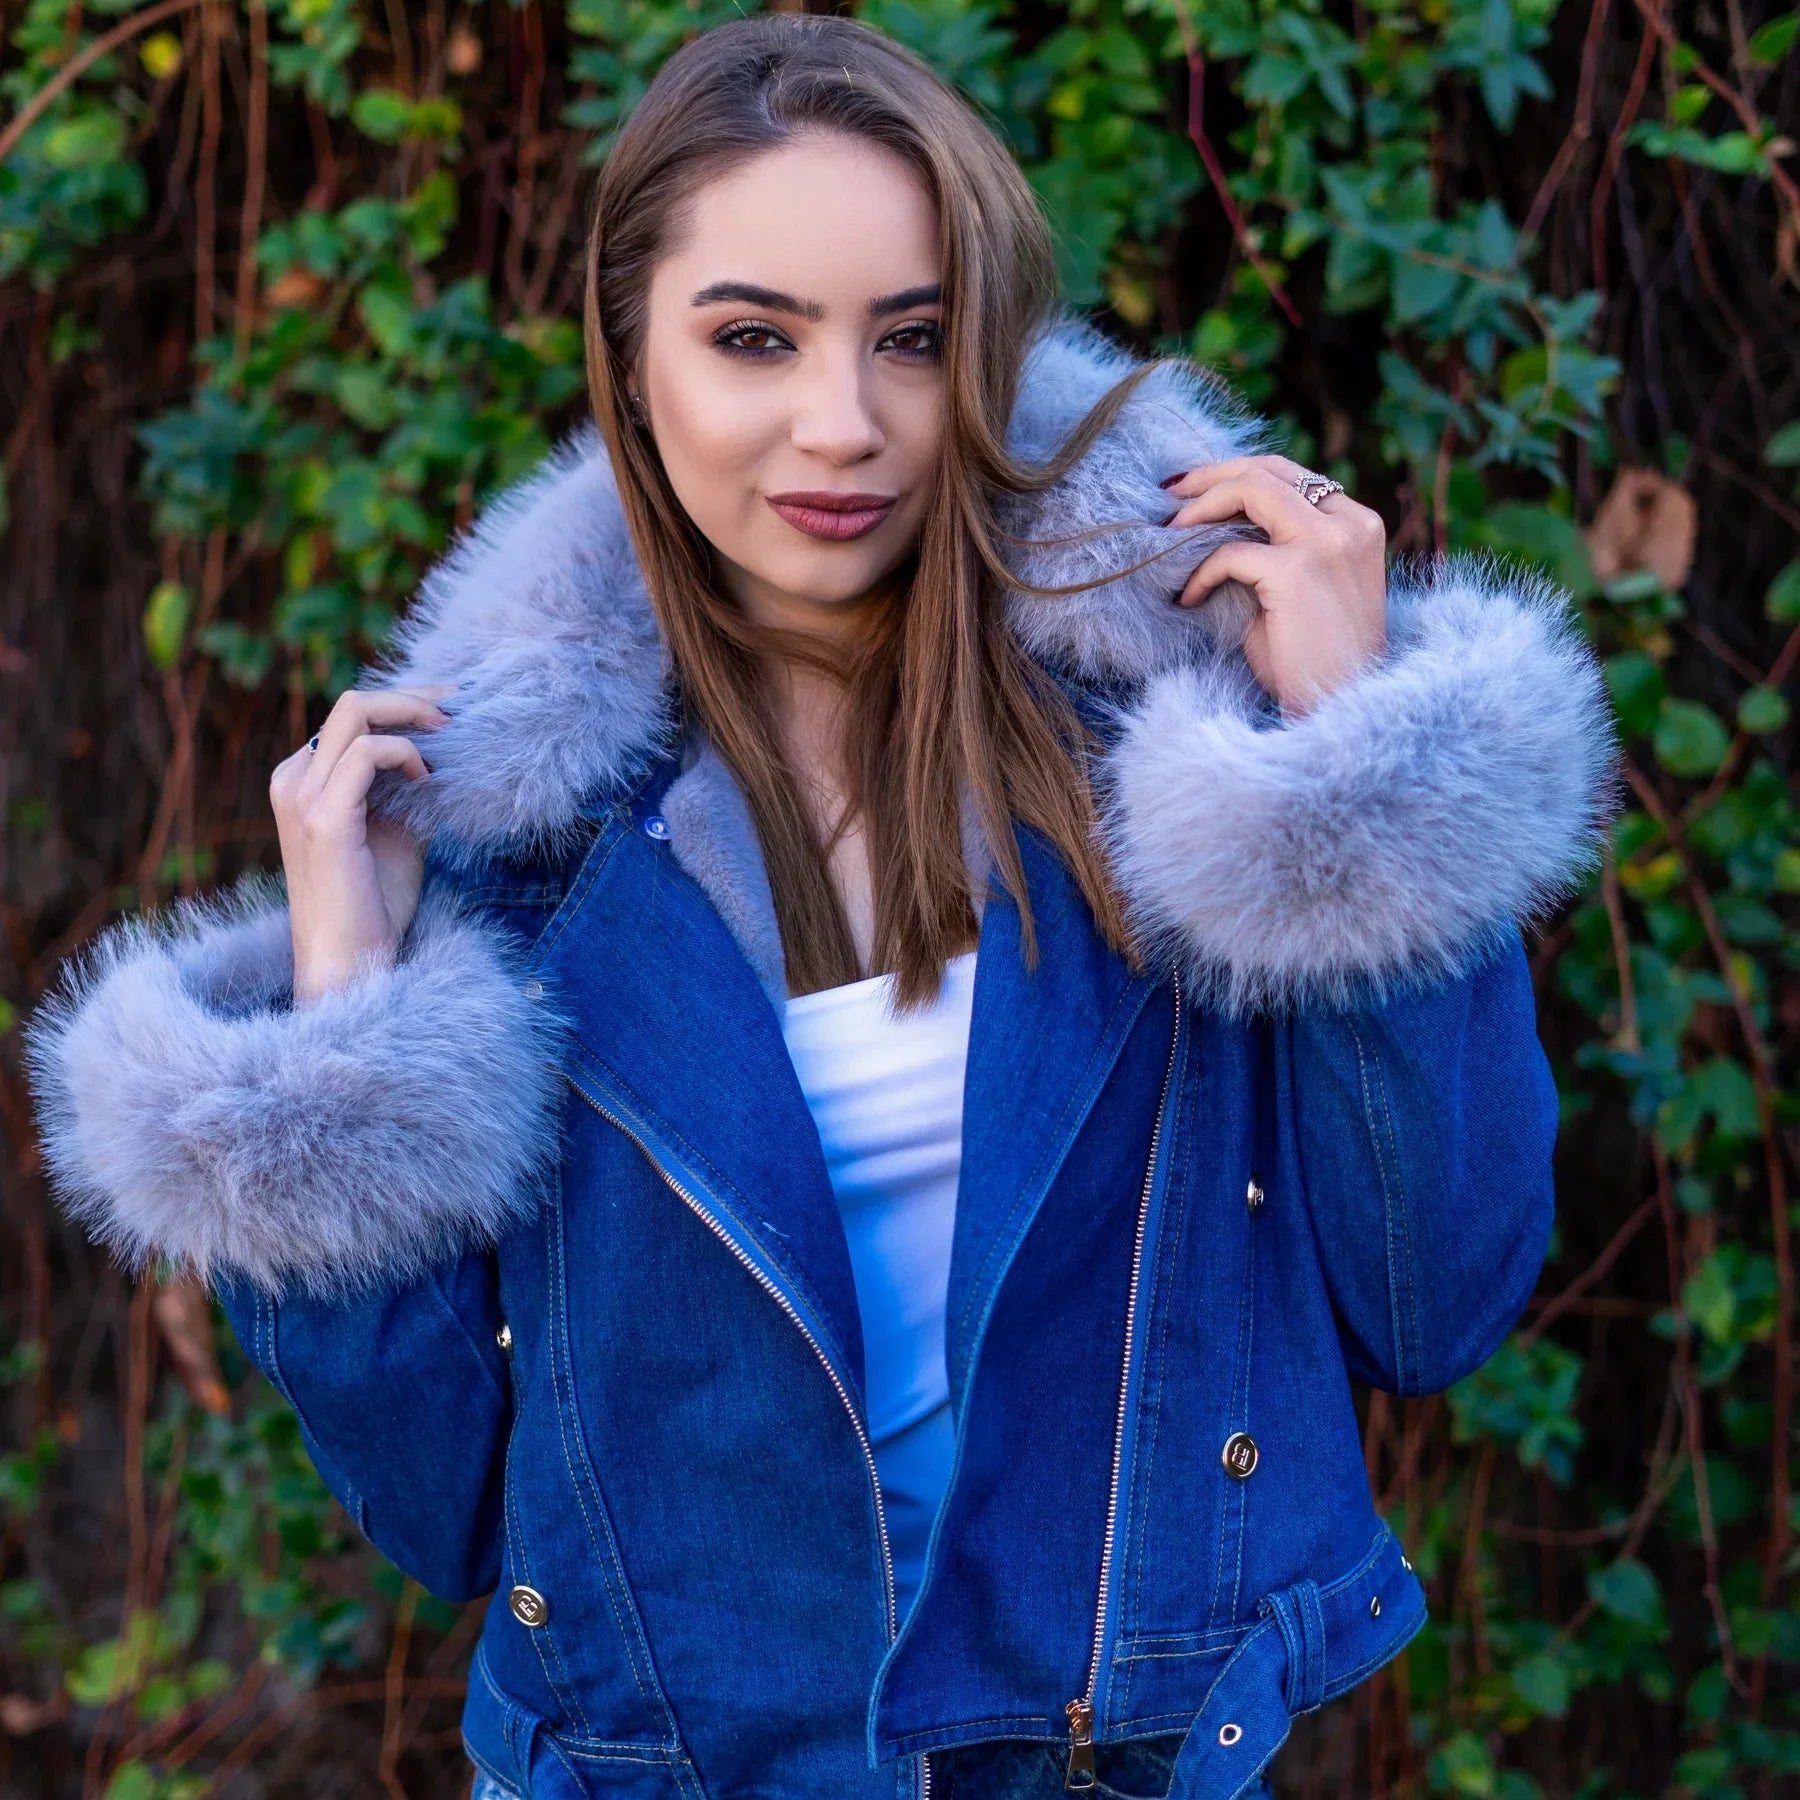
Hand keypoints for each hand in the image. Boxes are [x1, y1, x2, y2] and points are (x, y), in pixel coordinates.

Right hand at [268, 685, 455, 1007]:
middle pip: (353, 702)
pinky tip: (428, 780)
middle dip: (414, 697)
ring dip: (414, 717)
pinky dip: (406, 754)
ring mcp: (301, 796)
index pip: (351, 717)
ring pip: (356, 712)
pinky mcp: (323, 818)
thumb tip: (446, 750)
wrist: (352, 962)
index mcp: (303, 779)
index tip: (454, 708)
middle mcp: (293, 779)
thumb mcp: (396, 829)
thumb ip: (406, 787)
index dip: (406, 704)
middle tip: (460, 708)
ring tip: (451, 738)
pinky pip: (368, 752)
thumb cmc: (375, 902)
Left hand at [1161, 454, 1388, 717]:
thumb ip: (1273, 550)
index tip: (1198, 488)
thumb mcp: (1300, 591)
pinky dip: (1201, 571)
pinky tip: (1188, 597)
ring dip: (1202, 504)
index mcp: (1358, 525)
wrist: (1339, 709)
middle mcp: (1348, 524)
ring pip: (1252, 488)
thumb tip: (1214, 524)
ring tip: (1170, 531)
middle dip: (1213, 474)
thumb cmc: (1314, 661)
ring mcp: (1325, 543)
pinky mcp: (1296, 572)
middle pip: (1271, 469)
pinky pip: (1230, 553)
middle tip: (1171, 492)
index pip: (1294, 476)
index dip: (1239, 473)